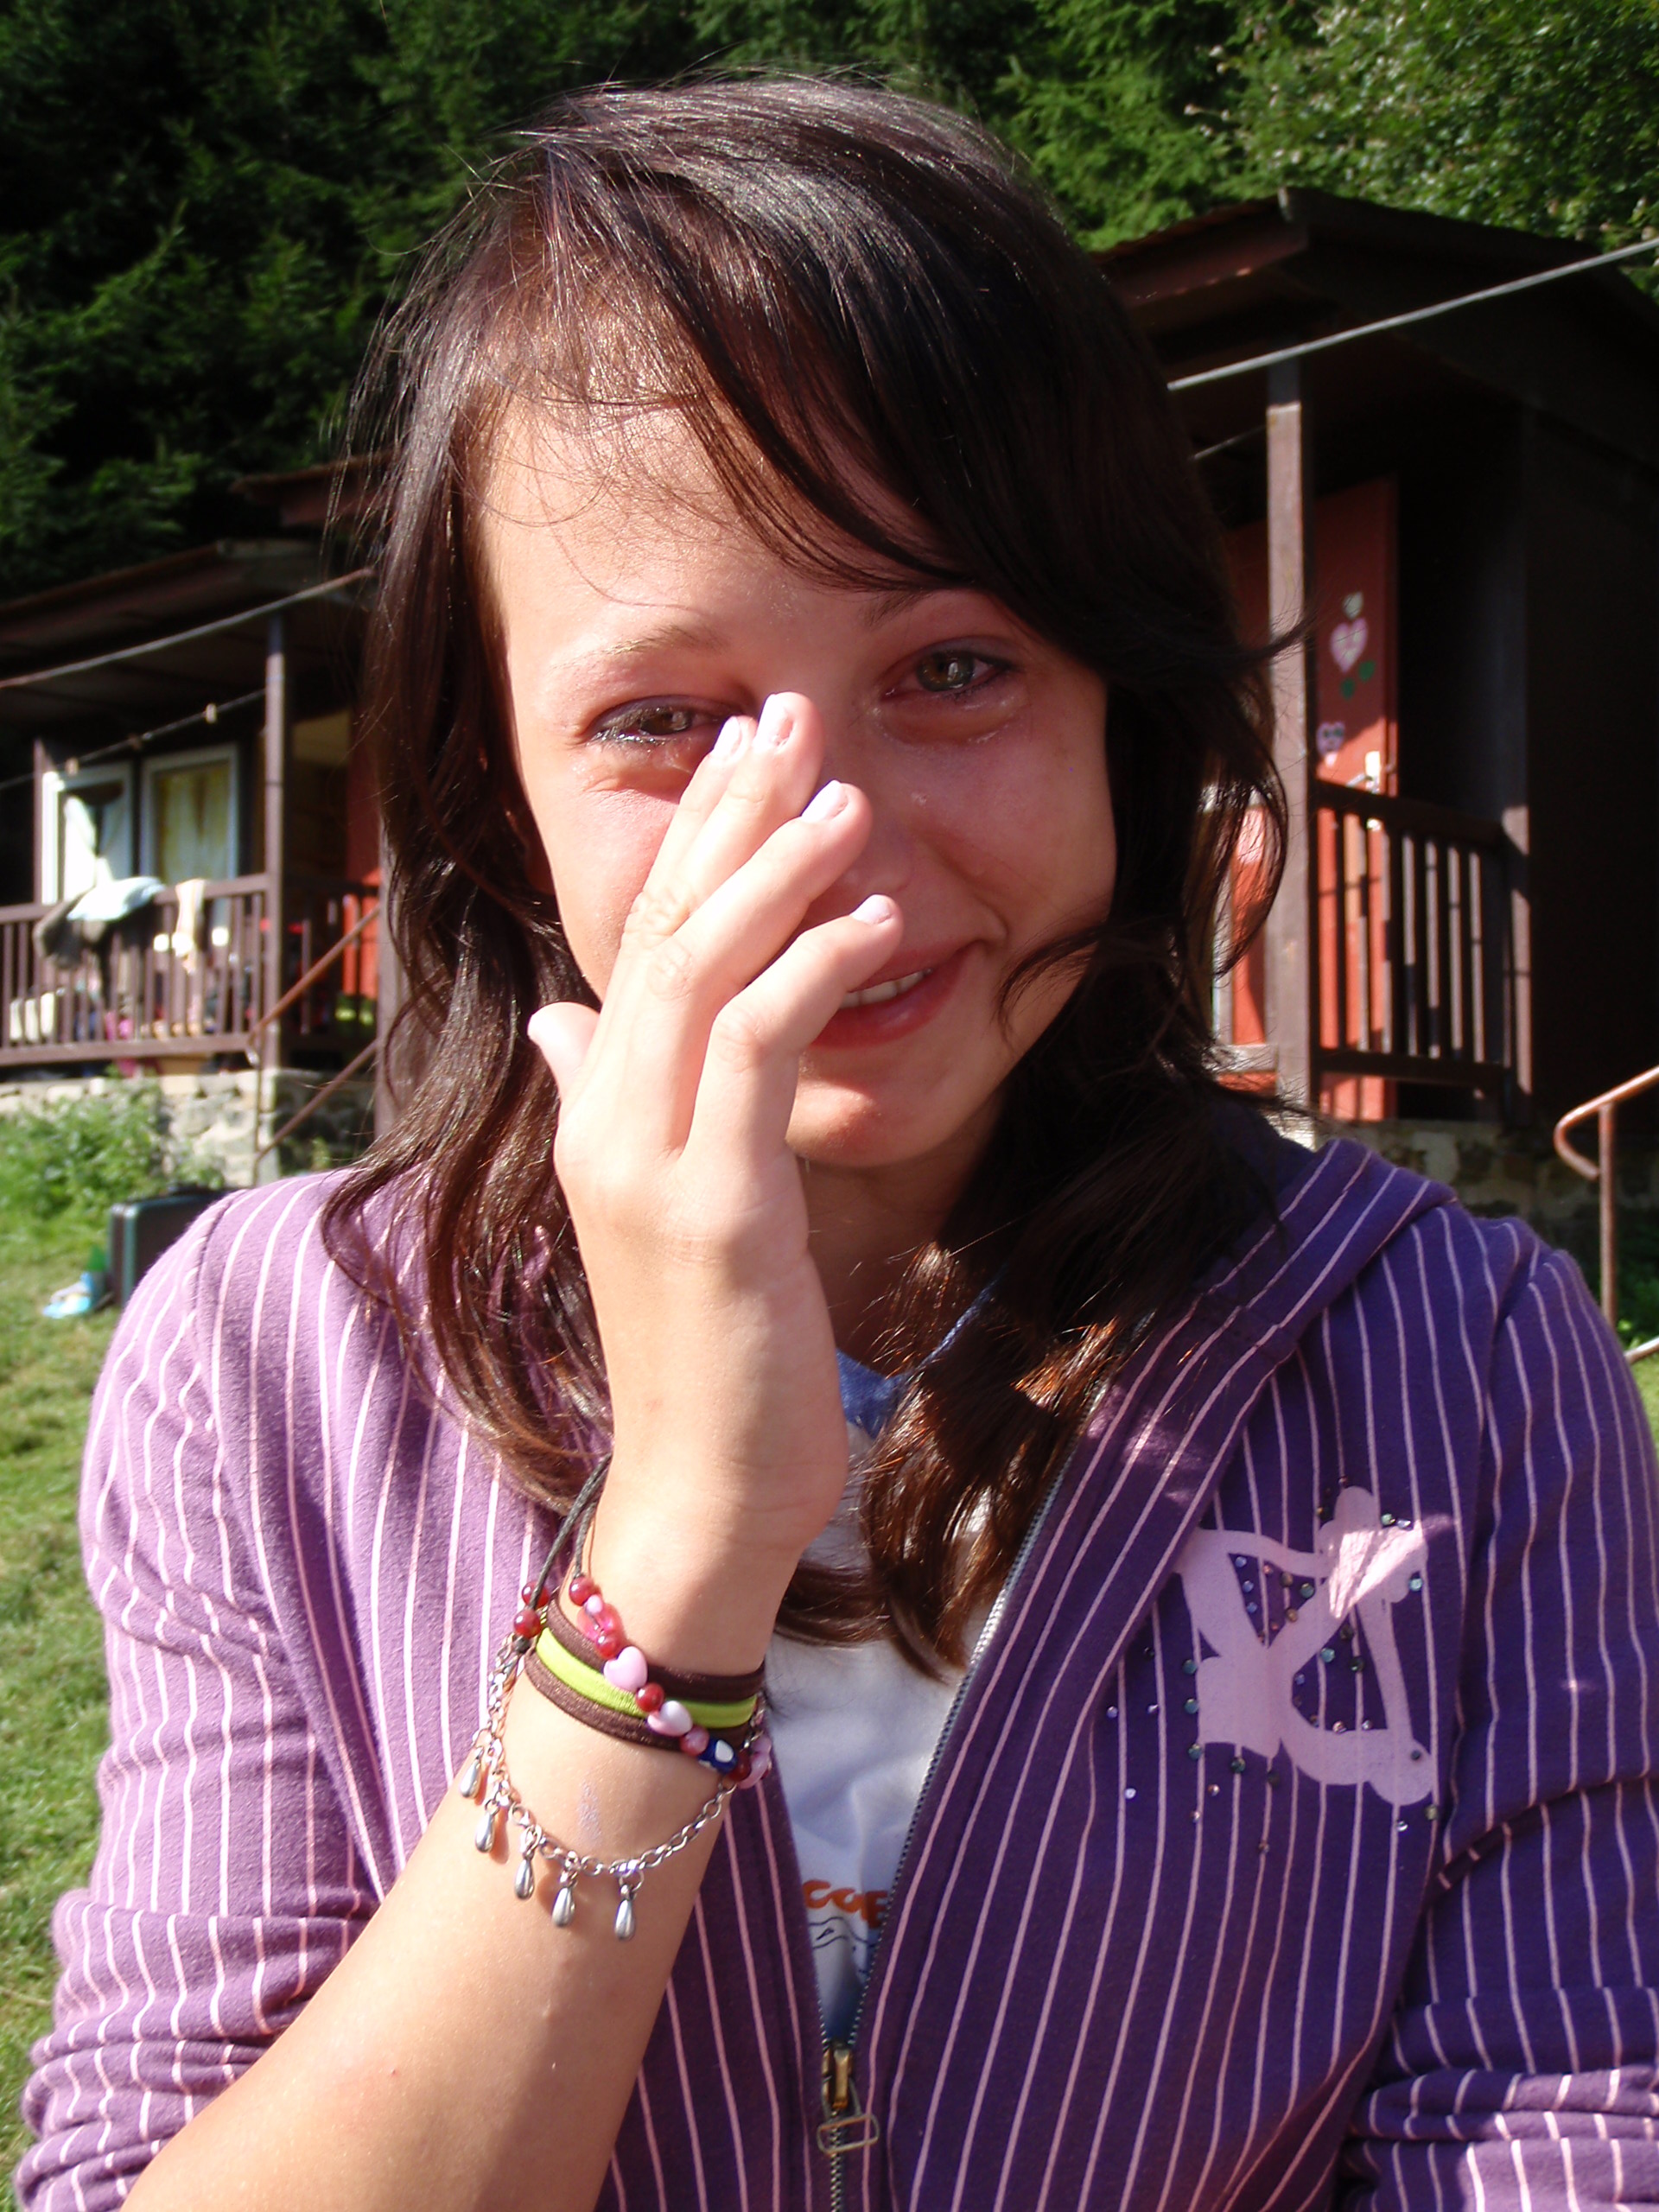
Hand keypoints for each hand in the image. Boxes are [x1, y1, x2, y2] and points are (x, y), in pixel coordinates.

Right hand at [528, 692, 902, 1670]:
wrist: (700, 1490)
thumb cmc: (705, 1353)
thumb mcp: (654, 1209)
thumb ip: (605, 1098)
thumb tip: (566, 1015)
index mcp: (599, 1111)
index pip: (643, 943)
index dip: (695, 841)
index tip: (751, 755)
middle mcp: (606, 1119)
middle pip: (663, 932)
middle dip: (729, 818)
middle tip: (791, 719)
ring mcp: (647, 1160)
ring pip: (700, 972)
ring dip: (776, 872)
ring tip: (846, 794)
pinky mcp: (707, 1205)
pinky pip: (755, 1051)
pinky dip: (812, 969)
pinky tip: (875, 917)